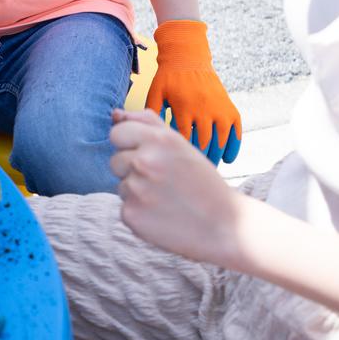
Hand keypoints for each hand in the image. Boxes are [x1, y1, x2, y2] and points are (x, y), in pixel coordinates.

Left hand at [110, 109, 243, 264]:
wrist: (223, 224)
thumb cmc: (200, 181)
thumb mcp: (181, 145)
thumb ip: (147, 123)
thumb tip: (116, 114)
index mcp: (158, 139)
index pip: (117, 134)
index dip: (130, 145)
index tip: (149, 157)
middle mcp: (143, 161)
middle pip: (115, 161)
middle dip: (132, 169)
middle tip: (162, 181)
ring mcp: (135, 189)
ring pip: (121, 185)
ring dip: (137, 191)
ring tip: (165, 198)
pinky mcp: (130, 214)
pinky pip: (124, 207)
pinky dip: (139, 212)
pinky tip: (162, 215)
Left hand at [146, 21, 241, 163]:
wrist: (188, 57)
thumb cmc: (167, 79)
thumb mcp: (154, 94)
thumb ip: (146, 116)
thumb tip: (135, 137)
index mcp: (182, 107)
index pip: (182, 140)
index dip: (177, 159)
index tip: (172, 174)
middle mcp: (202, 108)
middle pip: (201, 143)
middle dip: (196, 163)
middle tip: (189, 181)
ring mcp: (219, 108)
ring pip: (220, 140)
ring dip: (214, 158)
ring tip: (207, 174)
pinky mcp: (230, 108)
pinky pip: (236, 131)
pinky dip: (233, 146)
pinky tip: (227, 160)